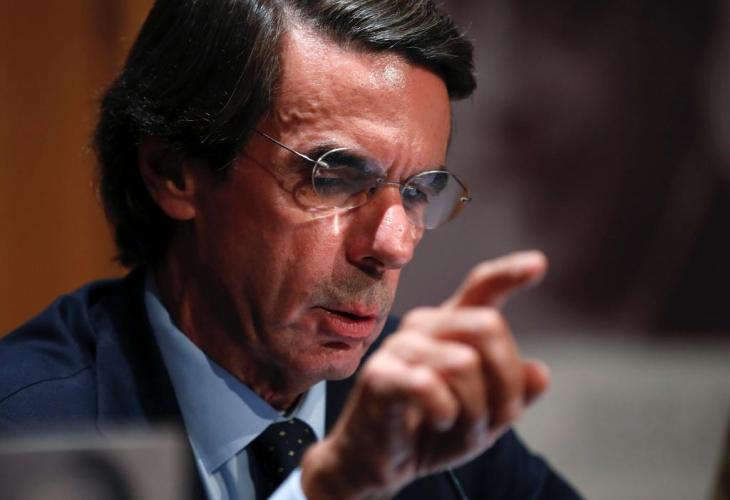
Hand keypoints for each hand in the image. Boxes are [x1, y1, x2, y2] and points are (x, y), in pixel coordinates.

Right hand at [301, 251, 550, 498]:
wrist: (377, 461)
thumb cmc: (430, 430)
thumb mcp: (484, 416)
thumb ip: (513, 392)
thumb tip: (540, 374)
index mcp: (451, 327)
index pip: (480, 288)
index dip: (509, 274)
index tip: (538, 264)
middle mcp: (424, 326)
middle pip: (488, 326)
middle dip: (506, 381)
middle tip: (498, 418)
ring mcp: (399, 347)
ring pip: (464, 363)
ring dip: (475, 410)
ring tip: (458, 426)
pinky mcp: (380, 375)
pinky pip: (429, 385)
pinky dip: (446, 412)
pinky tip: (439, 420)